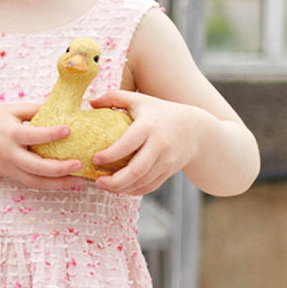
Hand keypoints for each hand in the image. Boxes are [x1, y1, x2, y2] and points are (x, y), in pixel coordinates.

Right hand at [0, 103, 84, 189]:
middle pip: (36, 167)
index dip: (50, 134)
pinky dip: (50, 184)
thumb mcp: (8, 110)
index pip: (32, 136)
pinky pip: (33, 183)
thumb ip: (33, 109)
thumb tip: (61, 107)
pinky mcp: (11, 175)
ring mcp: (10, 168)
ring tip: (80, 180)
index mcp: (9, 134)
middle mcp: (9, 154)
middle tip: (79, 164)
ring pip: (36, 181)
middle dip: (59, 168)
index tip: (69, 129)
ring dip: (59, 183)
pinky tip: (66, 181)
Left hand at [87, 90, 207, 195]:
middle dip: (114, 180)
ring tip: (104, 185)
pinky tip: (120, 188)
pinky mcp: (169, 171)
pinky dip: (133, 190)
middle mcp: (160, 145)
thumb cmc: (160, 112)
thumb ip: (114, 97)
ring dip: (121, 188)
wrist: (195, 129)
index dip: (109, 155)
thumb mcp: (139, 99)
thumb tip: (91, 104)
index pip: (127, 144)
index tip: (94, 159)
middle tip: (97, 181)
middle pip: (136, 170)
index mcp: (149, 126)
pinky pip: (150, 186)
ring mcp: (167, 160)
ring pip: (142, 181)